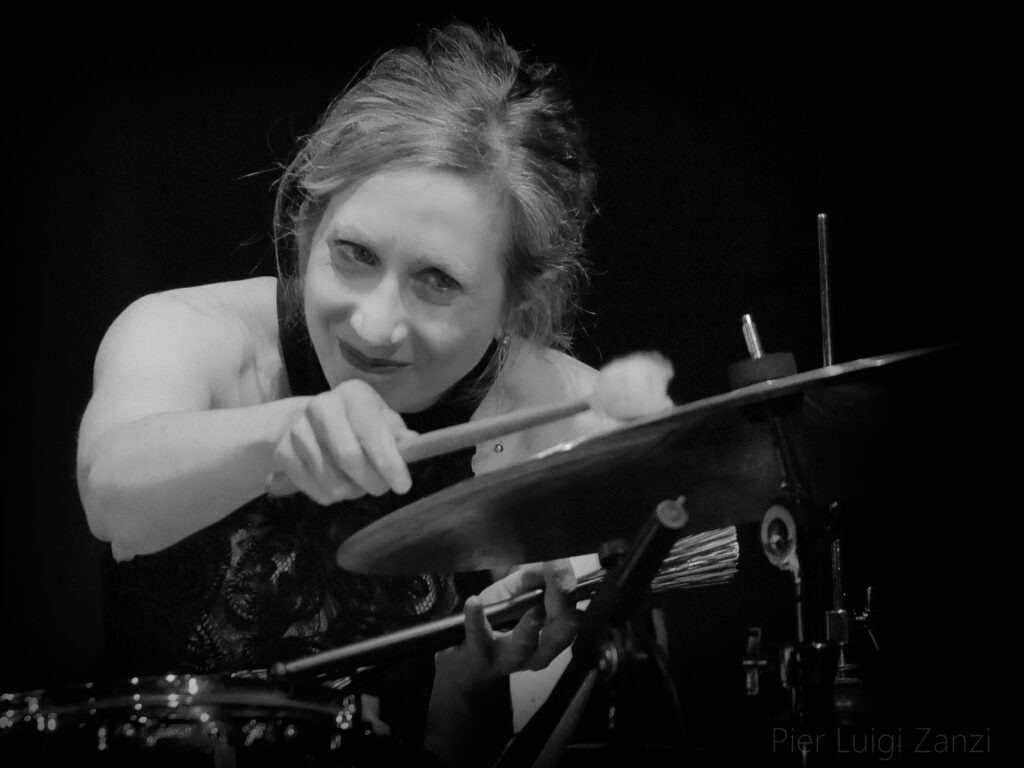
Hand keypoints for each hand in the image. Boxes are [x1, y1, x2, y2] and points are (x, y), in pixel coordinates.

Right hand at [267, 379, 416, 503]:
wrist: (306, 420)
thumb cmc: (355, 422)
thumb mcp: (381, 420)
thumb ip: (397, 434)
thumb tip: (413, 444)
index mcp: (353, 393)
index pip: (371, 433)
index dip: (389, 463)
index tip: (403, 486)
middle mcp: (322, 405)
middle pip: (349, 458)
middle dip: (372, 482)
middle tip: (380, 488)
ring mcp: (298, 429)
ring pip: (332, 480)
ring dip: (352, 491)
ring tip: (357, 484)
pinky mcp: (283, 452)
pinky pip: (314, 489)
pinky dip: (330, 495)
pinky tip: (336, 484)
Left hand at [435, 561, 580, 694]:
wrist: (463, 665)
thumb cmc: (495, 625)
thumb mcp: (516, 595)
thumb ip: (535, 576)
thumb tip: (551, 556)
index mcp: (551, 633)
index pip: (568, 610)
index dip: (565, 585)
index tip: (558, 562)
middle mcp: (537, 651)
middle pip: (558, 637)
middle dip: (564, 619)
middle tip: (566, 601)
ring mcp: (508, 657)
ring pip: (524, 646)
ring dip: (530, 629)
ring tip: (534, 613)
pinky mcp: (479, 655)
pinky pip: (479, 638)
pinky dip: (476, 620)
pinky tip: (475, 603)